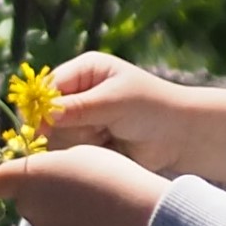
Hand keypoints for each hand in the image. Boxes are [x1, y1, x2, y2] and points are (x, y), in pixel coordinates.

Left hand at [0, 145, 169, 225]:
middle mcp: (28, 209)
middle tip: (73, 188)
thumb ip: (51, 166)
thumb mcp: (77, 154)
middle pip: (25, 200)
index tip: (30, 175)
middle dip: (41, 195)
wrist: (137, 217)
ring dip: (59, 215)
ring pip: (45, 220)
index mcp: (27, 179)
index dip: (10, 178)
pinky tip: (98, 225)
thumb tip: (45, 177)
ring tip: (92, 207)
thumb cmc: (108, 176)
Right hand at [36, 52, 225, 187]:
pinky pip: (73, 150)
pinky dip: (86, 153)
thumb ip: (77, 109)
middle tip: (94, 131)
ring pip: (59, 135)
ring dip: (79, 141)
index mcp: (86, 71)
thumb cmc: (153, 109)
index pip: (49, 86)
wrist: (184, 138)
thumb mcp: (114, 102)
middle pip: (49, 113)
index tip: (41, 125)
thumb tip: (41, 116)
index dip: (41, 105)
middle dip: (66, 126)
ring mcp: (86, 119)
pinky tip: (108, 149)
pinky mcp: (92, 142)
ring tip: (107, 138)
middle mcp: (81, 93)